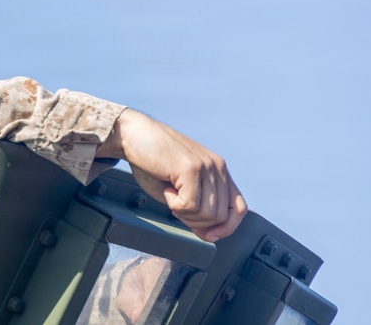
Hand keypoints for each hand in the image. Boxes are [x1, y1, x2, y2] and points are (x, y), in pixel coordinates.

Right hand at [96, 109, 246, 241]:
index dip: (227, 227)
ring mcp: (206, 166)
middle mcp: (217, 167)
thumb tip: (210, 236)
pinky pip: (190, 205)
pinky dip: (174, 205)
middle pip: (221, 216)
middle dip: (195, 222)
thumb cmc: (152, 162)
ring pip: (207, 214)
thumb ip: (197, 210)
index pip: (238, 208)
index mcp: (218, 171)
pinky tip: (166, 189)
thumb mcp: (178, 191)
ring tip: (170, 195)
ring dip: (184, 214)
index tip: (207, 234)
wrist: (132, 135)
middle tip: (176, 205)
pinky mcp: (190, 167)